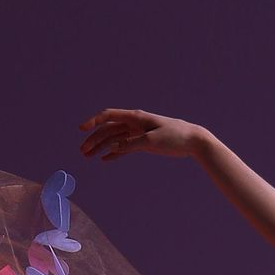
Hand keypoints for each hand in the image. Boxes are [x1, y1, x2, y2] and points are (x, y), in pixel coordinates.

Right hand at [79, 106, 208, 162]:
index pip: (108, 116)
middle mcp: (134, 123)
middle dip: (94, 139)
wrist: (192, 140)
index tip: (81, 130)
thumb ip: (130, 144)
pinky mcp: (143, 142)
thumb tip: (111, 146)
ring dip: (101, 146)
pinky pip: (124, 146)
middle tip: (82, 152)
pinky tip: (105, 159)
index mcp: (135, 118)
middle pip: (108, 129)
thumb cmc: (174, 137)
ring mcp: (138, 132)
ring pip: (114, 138)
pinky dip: (114, 152)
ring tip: (88, 157)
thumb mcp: (151, 141)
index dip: (93, 121)